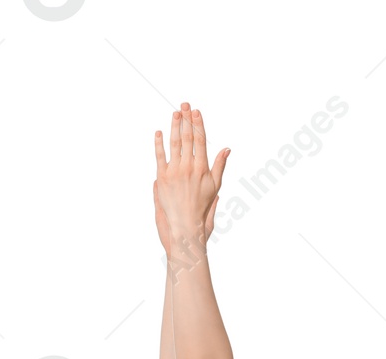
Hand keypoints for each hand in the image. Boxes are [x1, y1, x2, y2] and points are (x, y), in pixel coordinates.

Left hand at [154, 102, 228, 253]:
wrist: (186, 226)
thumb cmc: (202, 209)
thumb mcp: (216, 187)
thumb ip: (220, 165)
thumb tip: (226, 148)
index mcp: (203, 169)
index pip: (200, 141)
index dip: (198, 124)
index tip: (196, 111)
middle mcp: (189, 168)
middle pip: (187, 138)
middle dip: (186, 119)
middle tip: (184, 104)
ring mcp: (174, 172)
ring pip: (174, 144)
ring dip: (174, 126)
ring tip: (175, 113)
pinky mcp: (162, 178)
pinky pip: (160, 156)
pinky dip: (159, 143)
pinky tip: (159, 132)